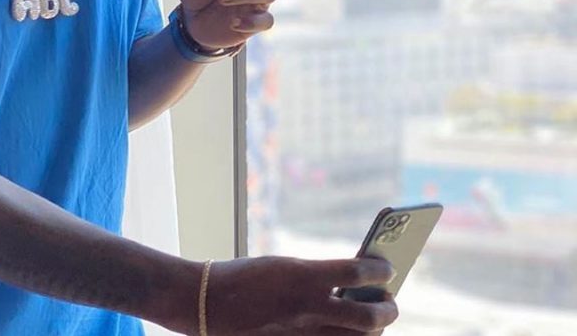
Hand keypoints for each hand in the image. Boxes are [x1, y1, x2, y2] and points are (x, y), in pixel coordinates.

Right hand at [167, 256, 398, 335]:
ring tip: (374, 320)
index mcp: (303, 277)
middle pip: (368, 318)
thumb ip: (318, 276)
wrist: (207, 303)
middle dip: (387, 310)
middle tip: (389, 301)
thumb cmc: (245, 278)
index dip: (379, 270)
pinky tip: (346, 331)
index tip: (386, 267)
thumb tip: (352, 283)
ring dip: (372, 329)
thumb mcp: (284, 266)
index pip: (358, 274)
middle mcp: (308, 308)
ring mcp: (302, 333)